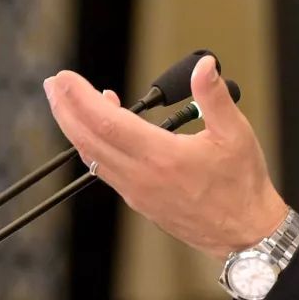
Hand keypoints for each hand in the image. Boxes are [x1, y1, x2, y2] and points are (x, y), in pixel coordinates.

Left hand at [44, 55, 287, 257]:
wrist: (244, 233)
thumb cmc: (241, 185)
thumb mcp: (235, 133)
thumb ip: (214, 97)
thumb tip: (204, 66)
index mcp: (162, 157)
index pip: (107, 122)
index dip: (80, 98)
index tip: (65, 78)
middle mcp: (142, 176)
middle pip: (88, 139)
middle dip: (65, 108)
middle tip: (54, 84)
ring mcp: (137, 191)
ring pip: (92, 156)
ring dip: (75, 127)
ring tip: (68, 102)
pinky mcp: (139, 200)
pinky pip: (105, 169)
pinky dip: (95, 145)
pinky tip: (103, 130)